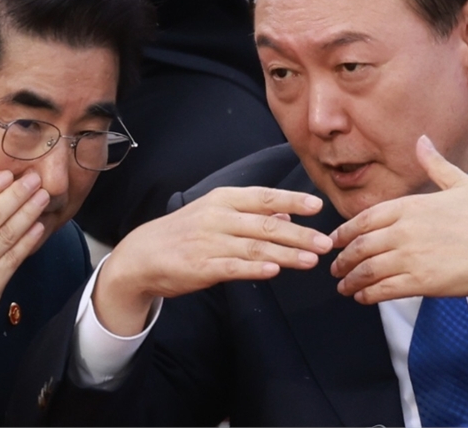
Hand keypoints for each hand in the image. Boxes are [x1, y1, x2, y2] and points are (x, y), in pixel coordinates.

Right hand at [93, 187, 332, 335]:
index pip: (263, 196)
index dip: (292, 200)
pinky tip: (274, 271)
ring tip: (312, 260)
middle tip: (325, 242)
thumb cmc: (184, 232)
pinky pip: (233, 267)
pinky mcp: (201, 267)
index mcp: (222, 199)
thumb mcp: (215, 212)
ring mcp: (209, 242)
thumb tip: (286, 211)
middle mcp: (217, 217)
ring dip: (286, 254)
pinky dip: (255, 269)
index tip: (318, 206)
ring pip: (255, 247)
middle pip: (265, 223)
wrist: (142, 255)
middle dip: (299, 234)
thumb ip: (249, 212)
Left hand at [329, 135, 467, 304]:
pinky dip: (368, 294)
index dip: (345, 232)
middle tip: (333, 267)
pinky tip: (362, 297)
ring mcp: (410, 257)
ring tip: (343, 286)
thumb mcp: (460, 183)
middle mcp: (404, 231)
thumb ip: (434, 164)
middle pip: (360, 246)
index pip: (364, 219)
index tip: (335, 240)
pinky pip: (384, 290)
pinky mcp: (421, 282)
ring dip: (350, 279)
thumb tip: (421, 140)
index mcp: (409, 206)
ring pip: (368, 270)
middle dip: (342, 259)